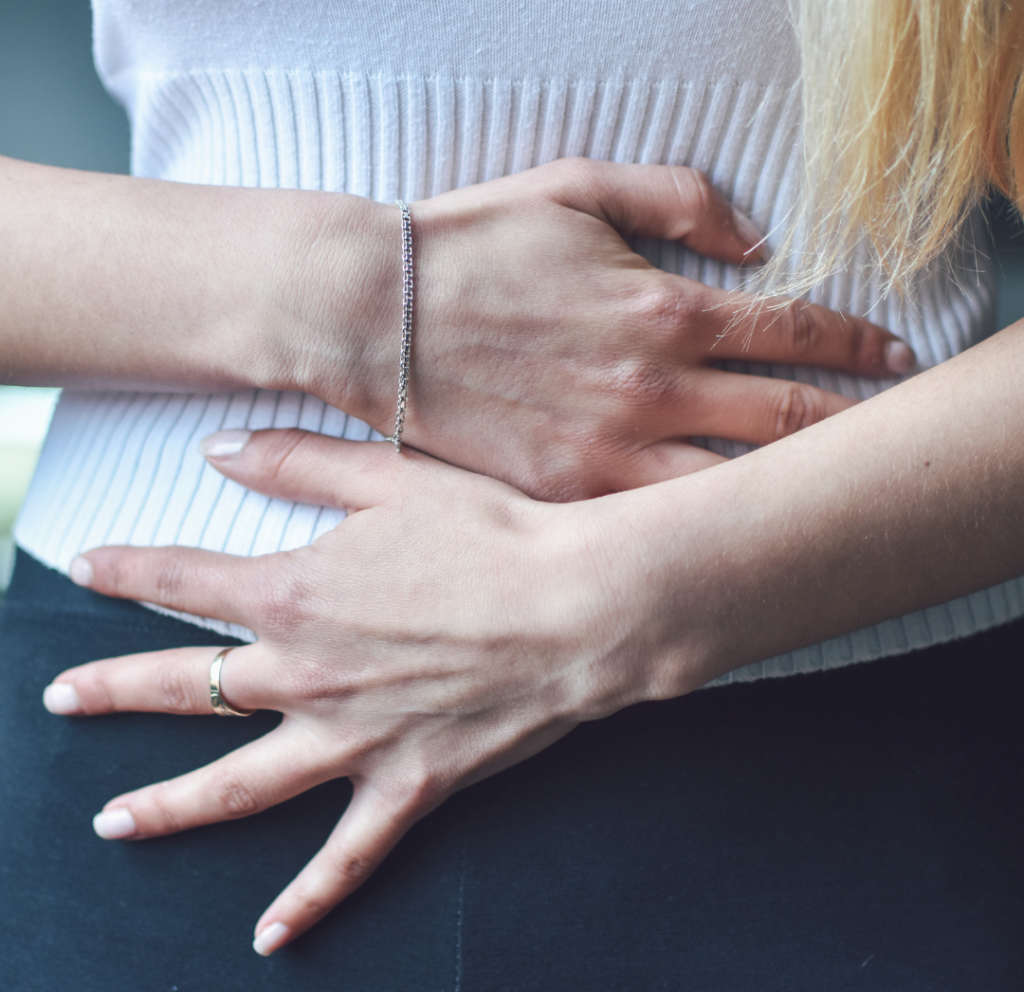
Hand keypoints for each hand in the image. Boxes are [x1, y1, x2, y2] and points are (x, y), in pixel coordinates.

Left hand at [44, 429, 686, 953]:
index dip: (126, 568)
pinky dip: (308, 898)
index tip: (87, 566)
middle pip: (185, 688)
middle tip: (61, 700)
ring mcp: (352, 740)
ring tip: (115, 823)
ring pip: (237, 785)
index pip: (182, 578)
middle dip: (113, 690)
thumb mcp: (391, 478)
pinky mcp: (408, 783)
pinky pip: (347, 855)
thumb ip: (296, 463)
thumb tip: (217, 449)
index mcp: (297, 595)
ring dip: (167, 806)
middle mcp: (306, 676)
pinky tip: (270, 933)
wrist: (577, 608)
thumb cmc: (491, 535)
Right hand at [311, 158, 912, 499]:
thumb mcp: (576, 187)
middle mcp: (651, 389)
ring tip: (823, 492)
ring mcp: (609, 451)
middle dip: (852, 425)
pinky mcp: (564, 493)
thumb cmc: (471, 245)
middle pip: (788, 419)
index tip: (893, 357)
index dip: (860, 344)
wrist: (372, 315)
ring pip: (732, 483)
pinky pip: (654, 518)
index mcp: (664, 309)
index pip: (797, 331)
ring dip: (789, 487)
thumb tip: (754, 238)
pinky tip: (728, 531)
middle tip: (885, 435)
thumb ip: (679, 200)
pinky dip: (702, 524)